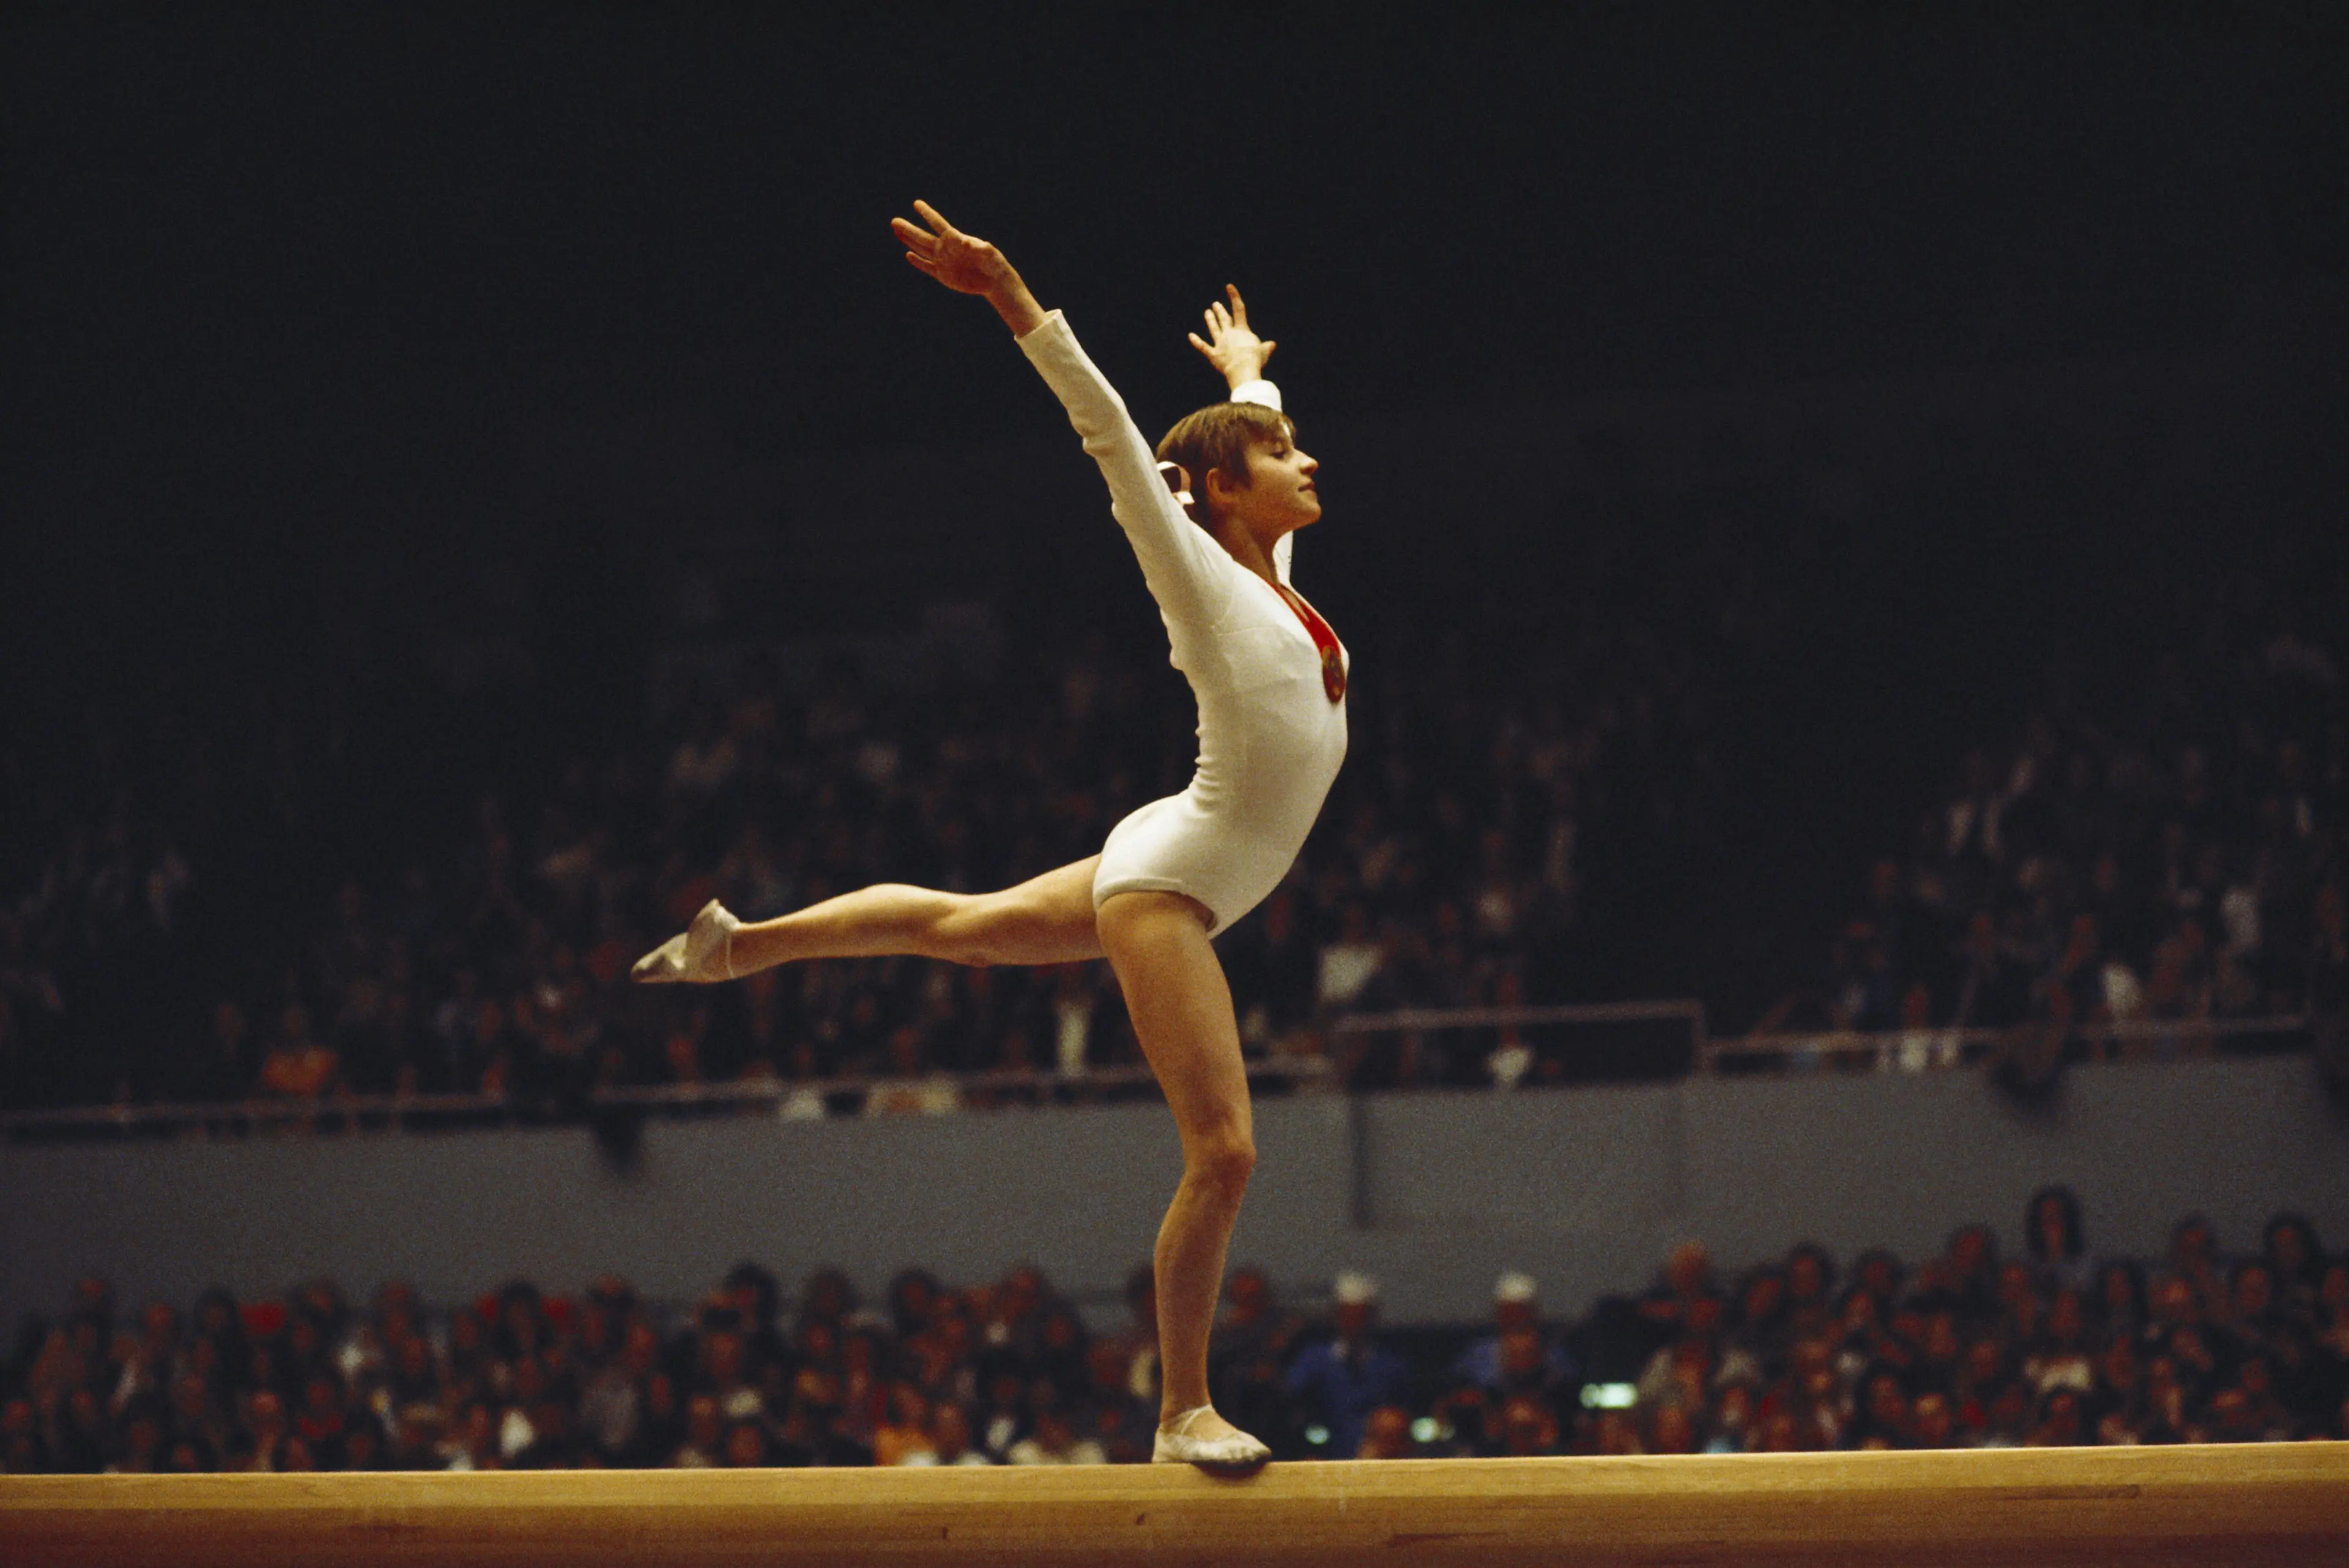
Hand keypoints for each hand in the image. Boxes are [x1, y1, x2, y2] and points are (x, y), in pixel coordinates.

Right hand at [892, 200, 1013, 293]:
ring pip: (921, 249)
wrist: (994, 281)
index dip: (927, 214)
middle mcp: (946, 248)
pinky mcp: (943, 275)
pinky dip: (918, 262)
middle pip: (923, 237)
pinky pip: (927, 267)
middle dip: (908, 229)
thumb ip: (979, 248)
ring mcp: (943, 261)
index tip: (917, 203)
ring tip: (897, 231)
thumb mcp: (989, 255)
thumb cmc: (994, 263)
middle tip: (894, 220)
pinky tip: (908, 255)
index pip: (938, 224)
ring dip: (909, 241)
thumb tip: (966, 243)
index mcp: (955, 239)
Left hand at [1189, 284, 1275, 387]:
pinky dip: (1196, 341)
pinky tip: (1190, 336)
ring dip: (1210, 320)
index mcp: (1242, 330)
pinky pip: (1203, 347)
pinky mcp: (1213, 355)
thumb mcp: (1264, 351)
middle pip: (1224, 319)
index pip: (1239, 309)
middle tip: (1215, 304)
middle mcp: (1229, 334)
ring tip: (1207, 312)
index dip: (1234, 297)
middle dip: (1220, 310)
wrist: (1243, 370)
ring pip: (1214, 329)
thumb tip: (1272, 344)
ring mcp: (1220, 344)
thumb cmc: (1255, 359)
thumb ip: (1267, 347)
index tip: (1229, 287)